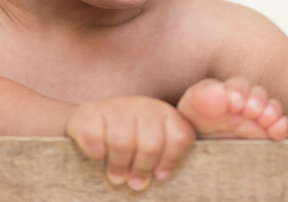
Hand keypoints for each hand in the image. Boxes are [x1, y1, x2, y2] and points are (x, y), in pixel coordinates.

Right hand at [65, 96, 195, 190]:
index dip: (171, 161)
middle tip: (134, 181)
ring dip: (119, 166)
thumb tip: (198, 168)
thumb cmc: (131, 146)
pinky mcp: (89, 114)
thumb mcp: (157, 149)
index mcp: (165, 115)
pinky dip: (96, 156)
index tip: (161, 175)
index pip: (179, 137)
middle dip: (142, 168)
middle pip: (151, 144)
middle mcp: (143, 105)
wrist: (89, 124)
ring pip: (123, 143)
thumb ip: (175, 156)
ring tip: (117, 175)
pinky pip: (95, 142)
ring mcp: (115, 107)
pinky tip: (98, 156)